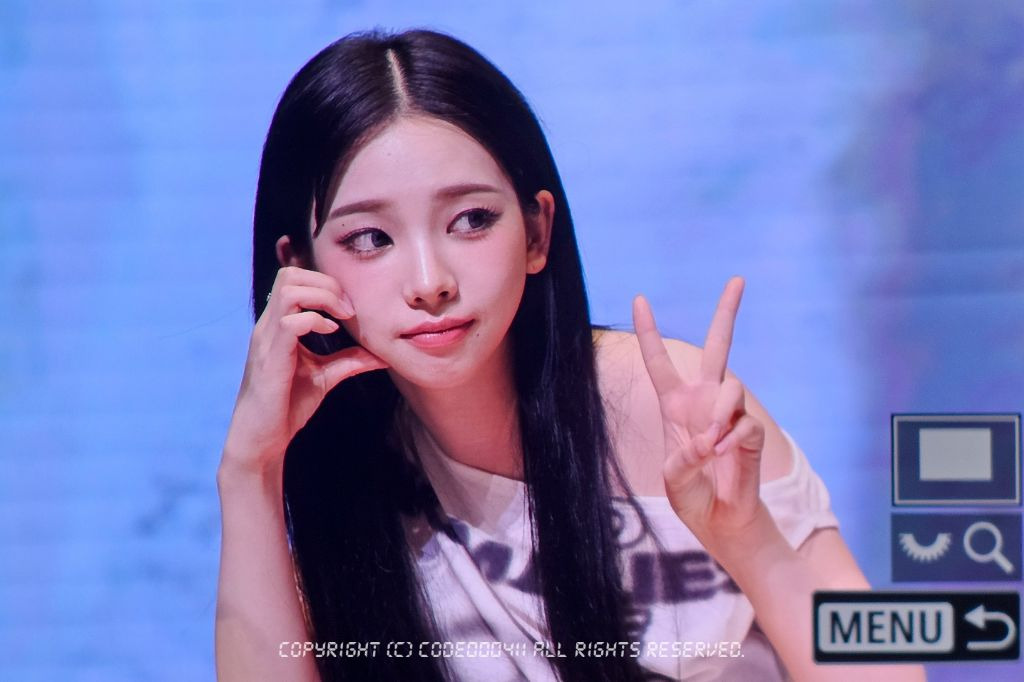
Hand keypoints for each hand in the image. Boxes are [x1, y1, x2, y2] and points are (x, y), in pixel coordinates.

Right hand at [223, 266, 388, 472]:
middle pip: (289, 275)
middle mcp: (269, 325)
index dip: (325, 283)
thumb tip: (381, 354)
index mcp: (278, 324)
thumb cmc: (288, 405)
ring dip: (323, 296)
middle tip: (349, 309)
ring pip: (288, 290)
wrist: (262, 437)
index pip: (294, 278)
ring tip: (342, 316)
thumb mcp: (325, 376)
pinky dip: (314, 320)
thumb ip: (349, 360)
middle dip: (326, 283)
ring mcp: (267, 339)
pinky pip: (290, 322)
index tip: (350, 307)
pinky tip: (330, 332)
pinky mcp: (270, 357)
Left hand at [632, 277, 765, 548]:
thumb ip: (683, 458)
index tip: (640, 299)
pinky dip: (731, 441)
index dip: (649, 331)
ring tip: (713, 446)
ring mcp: (730, 414)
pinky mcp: (751, 432)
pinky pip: (743, 424)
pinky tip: (725, 457)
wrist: (722, 524)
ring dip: (720, 416)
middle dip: (727, 313)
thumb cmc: (693, 498)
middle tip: (737, 280)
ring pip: (732, 388)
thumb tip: (709, 439)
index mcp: (675, 405)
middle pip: (718, 346)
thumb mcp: (672, 478)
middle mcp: (705, 401)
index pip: (659, 361)